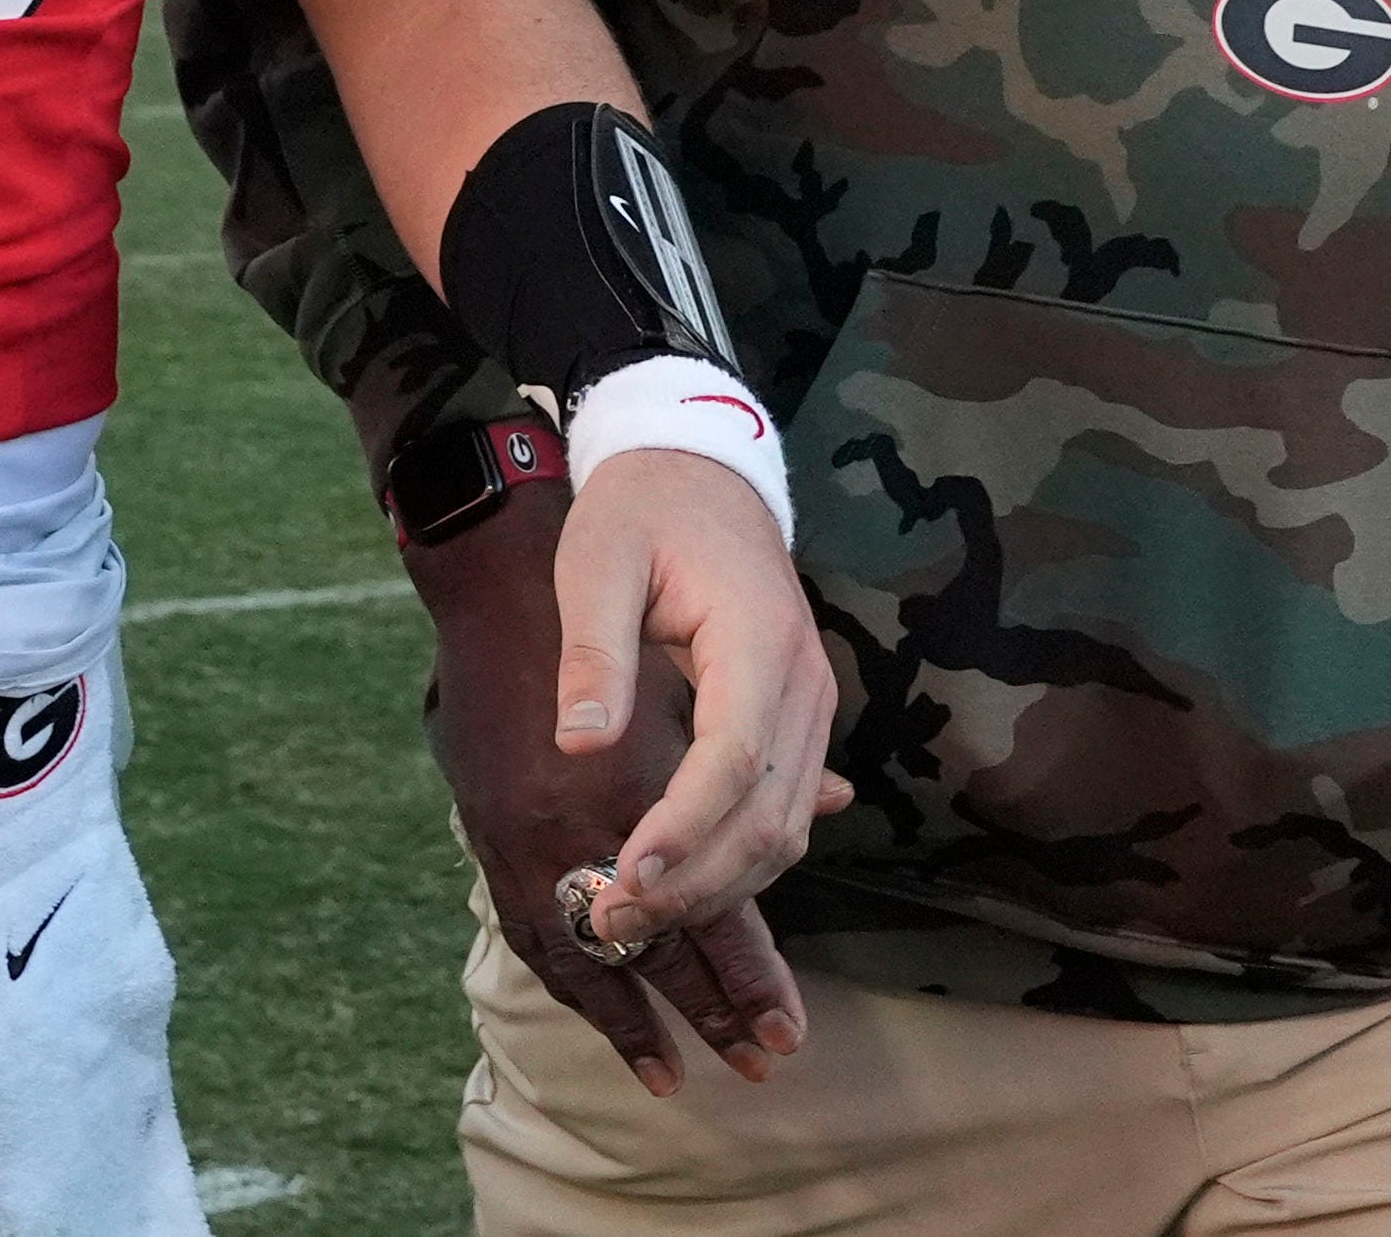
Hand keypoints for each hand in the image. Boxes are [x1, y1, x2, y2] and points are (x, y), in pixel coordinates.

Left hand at [416, 471, 849, 1096]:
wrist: (700, 471)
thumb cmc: (639, 512)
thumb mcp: (595, 562)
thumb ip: (593, 653)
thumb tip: (579, 747)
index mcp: (757, 638)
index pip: (734, 760)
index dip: (684, 830)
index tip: (624, 876)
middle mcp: (803, 680)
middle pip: (769, 814)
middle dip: (696, 881)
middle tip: (612, 920)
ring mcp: (811, 703)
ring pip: (787, 827)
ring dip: (718, 884)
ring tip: (634, 913)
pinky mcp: (799, 718)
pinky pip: (786, 809)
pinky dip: (739, 858)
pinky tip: (684, 886)